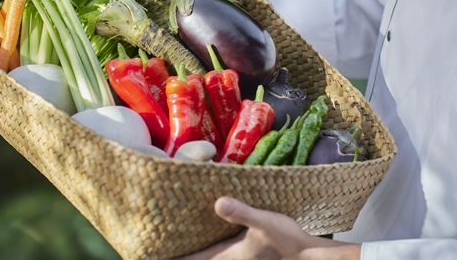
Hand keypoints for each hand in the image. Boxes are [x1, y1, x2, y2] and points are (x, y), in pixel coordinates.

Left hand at [170, 197, 360, 259]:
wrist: (307, 256)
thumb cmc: (287, 240)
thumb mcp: (264, 222)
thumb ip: (241, 213)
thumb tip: (218, 203)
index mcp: (228, 255)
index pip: (192, 259)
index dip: (171, 257)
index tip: (149, 254)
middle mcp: (229, 259)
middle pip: (196, 259)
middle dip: (178, 253)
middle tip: (156, 245)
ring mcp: (237, 258)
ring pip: (207, 256)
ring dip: (192, 250)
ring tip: (176, 240)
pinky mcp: (245, 253)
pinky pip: (218, 252)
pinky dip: (206, 246)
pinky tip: (207, 232)